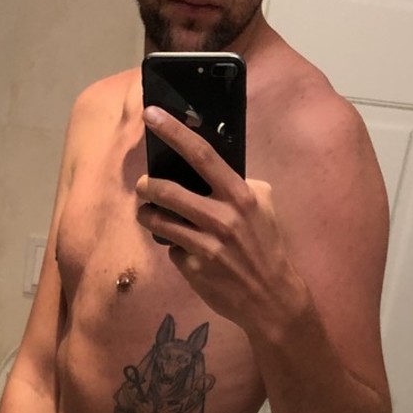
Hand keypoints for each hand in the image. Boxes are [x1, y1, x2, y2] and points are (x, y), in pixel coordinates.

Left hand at [136, 107, 305, 334]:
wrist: (270, 296)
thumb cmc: (266, 246)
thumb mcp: (263, 206)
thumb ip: (238, 184)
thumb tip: (209, 168)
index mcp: (241, 195)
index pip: (202, 155)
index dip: (174, 132)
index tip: (152, 115)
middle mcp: (222, 218)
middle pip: (169, 191)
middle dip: (148, 185)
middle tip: (142, 184)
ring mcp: (206, 245)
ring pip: (161, 222)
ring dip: (148, 214)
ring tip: (147, 212)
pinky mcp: (194, 269)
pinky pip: (173, 250)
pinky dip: (174, 247)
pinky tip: (186, 251)